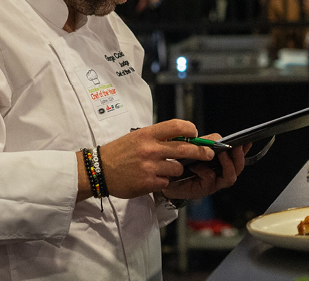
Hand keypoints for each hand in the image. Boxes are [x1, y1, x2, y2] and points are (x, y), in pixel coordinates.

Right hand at [95, 120, 213, 199]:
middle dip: (201, 151)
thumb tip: (182, 138)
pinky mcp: (148, 182)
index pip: (177, 126)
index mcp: (148, 134)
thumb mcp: (137, 137)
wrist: (99, 170)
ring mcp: (150, 166)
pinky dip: (164, 181)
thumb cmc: (119, 152)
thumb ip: (157, 137)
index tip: (195, 133)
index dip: (191, 129)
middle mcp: (150, 149)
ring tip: (166, 169)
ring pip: (177, 168)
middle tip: (209, 153)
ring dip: (177, 170)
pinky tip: (154, 178)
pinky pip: (167, 182)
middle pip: (185, 148)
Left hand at [161, 139, 252, 200]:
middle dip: (238, 156)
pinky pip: (211, 178)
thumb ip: (208, 143)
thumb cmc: (182, 163)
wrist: (167, 178)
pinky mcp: (205, 189)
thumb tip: (219, 138)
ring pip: (230, 177)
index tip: (245, 141)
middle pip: (238, 167)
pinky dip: (204, 171)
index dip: (243, 149)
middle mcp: (221, 173)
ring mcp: (215, 182)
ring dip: (227, 164)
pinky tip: (195, 166)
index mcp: (221, 162)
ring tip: (221, 154)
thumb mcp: (195, 148)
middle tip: (235, 147)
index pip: (238, 155)